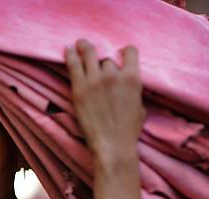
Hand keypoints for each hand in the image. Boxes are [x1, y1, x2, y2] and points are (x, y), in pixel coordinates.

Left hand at [64, 39, 144, 163]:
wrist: (112, 145)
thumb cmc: (128, 131)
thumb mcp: (140, 107)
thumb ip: (134, 91)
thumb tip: (128, 85)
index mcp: (133, 79)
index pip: (130, 52)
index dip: (124, 52)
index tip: (120, 54)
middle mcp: (114, 75)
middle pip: (107, 60)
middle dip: (103, 64)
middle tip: (96, 61)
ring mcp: (95, 80)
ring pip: (90, 56)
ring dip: (86, 49)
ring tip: (80, 44)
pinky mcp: (80, 88)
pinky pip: (74, 65)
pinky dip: (71, 55)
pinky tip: (68, 49)